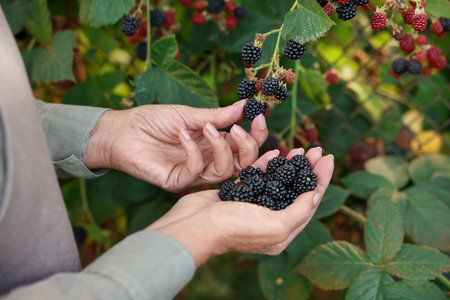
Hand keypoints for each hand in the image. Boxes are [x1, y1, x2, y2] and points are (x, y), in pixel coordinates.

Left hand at [84, 100, 267, 190]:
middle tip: (239, 129)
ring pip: (223, 172)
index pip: (244, 147)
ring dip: (221, 148)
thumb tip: (247, 104)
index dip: (257, 136)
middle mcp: (208, 161)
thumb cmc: (152, 121)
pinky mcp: (177, 182)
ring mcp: (193, 174)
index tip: (259, 117)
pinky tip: (182, 134)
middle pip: (241, 164)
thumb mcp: (189, 114)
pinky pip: (195, 172)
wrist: (121, 131)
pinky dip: (193, 152)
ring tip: (207, 128)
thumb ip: (218, 115)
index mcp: (214, 144)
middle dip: (247, 148)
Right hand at [146, 147, 333, 266]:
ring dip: (289, 165)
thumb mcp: (275, 226)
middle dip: (307, 169)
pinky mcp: (238, 194)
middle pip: (295, 190)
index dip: (320, 179)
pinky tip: (275, 153)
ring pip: (277, 182)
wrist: (194, 225)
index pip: (309, 202)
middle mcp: (270, 219)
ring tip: (300, 149)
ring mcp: (253, 205)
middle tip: (316, 149)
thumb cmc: (234, 229)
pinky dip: (266, 164)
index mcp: (282, 232)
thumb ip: (298, 211)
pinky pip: (257, 177)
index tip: (328, 158)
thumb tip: (315, 196)